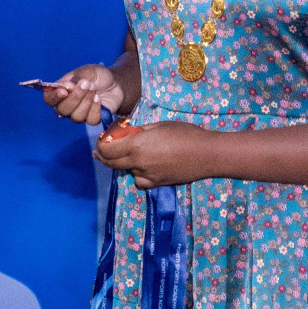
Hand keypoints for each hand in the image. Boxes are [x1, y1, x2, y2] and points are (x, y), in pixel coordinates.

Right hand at [43, 64, 124, 124]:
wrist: (115, 82)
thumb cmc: (97, 75)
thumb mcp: (87, 72)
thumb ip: (76, 79)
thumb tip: (66, 87)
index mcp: (60, 92)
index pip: (49, 99)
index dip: (54, 97)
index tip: (64, 91)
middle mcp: (66, 105)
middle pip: (62, 110)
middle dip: (75, 98)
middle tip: (87, 84)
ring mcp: (79, 114)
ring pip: (76, 117)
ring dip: (86, 102)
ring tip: (95, 90)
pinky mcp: (92, 119)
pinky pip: (91, 120)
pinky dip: (96, 109)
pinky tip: (99, 99)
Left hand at [95, 120, 218, 187]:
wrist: (208, 154)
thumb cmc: (186, 134)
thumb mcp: (159, 125)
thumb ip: (139, 131)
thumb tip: (127, 132)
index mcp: (136, 145)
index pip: (106, 150)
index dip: (100, 145)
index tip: (100, 140)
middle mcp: (138, 162)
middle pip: (110, 163)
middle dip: (103, 156)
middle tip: (99, 151)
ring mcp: (147, 175)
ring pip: (126, 171)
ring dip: (123, 164)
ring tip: (128, 155)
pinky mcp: (157, 183)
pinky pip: (140, 181)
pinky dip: (137, 175)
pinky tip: (143, 168)